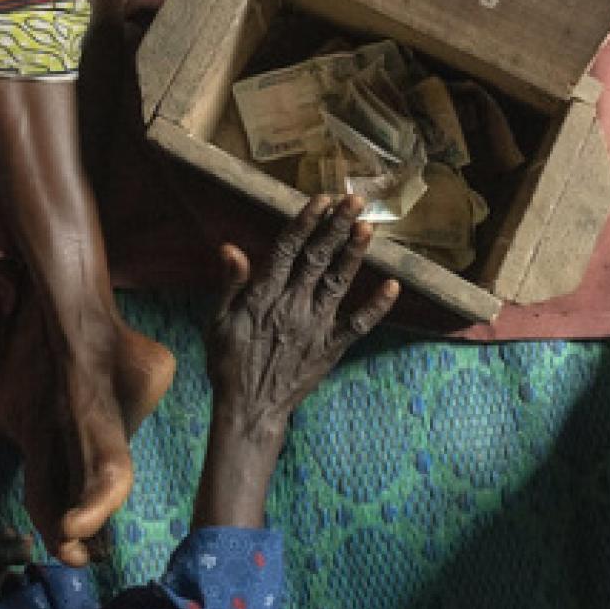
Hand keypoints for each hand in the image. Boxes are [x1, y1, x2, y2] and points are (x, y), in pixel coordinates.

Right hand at [206, 195, 399, 443]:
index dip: (304, 223)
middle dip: (336, 226)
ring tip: (368, 226)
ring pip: (339, 282)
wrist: (250, 410)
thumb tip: (231, 248)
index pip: (286, 250)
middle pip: (317, 258)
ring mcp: (316, 327)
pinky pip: (358, 325)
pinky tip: (393, 286)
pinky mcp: (331, 347)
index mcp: (264, 297)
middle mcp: (293, 306)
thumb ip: (229, 284)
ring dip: (354, 254)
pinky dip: (377, 307)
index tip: (320, 198)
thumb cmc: (228, 363)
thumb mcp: (216, 322)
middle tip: (354, 199)